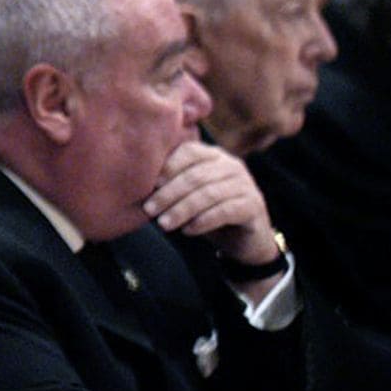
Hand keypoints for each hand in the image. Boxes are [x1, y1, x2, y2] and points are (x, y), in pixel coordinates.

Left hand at [143, 141, 277, 261]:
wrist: (244, 239)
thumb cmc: (207, 212)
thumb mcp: (188, 195)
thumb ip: (171, 184)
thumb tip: (136, 183)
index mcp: (213, 156)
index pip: (189, 152)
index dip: (167, 166)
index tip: (148, 184)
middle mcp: (231, 165)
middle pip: (195, 175)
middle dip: (168, 193)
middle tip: (149, 209)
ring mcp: (245, 184)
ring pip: (209, 194)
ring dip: (182, 210)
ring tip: (163, 224)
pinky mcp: (253, 206)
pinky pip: (225, 211)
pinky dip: (203, 221)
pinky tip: (188, 231)